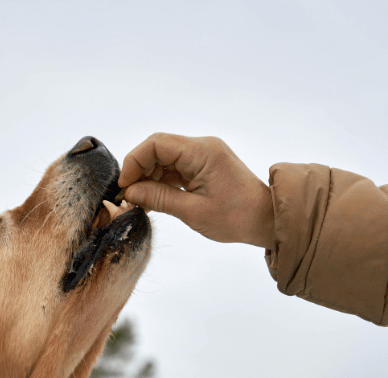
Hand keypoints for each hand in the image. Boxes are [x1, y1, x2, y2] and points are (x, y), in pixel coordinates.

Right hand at [118, 133, 274, 248]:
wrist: (266, 220)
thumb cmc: (236, 217)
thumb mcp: (193, 212)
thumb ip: (159, 198)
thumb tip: (130, 192)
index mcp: (202, 151)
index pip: (156, 143)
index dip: (135, 161)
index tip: (124, 185)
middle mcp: (202, 147)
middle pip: (159, 148)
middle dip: (139, 170)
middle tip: (128, 196)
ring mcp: (203, 156)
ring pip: (165, 159)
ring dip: (149, 178)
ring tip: (140, 202)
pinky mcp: (204, 166)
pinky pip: (175, 168)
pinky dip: (161, 182)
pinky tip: (153, 199)